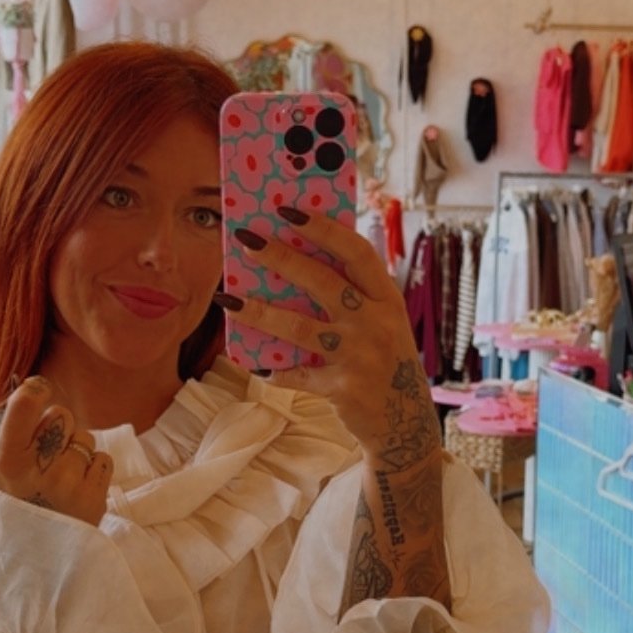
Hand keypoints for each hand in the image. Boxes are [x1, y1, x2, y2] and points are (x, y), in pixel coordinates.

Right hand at [0, 376, 112, 523]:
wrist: (31, 559)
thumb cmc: (13, 504)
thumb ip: (13, 434)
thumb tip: (37, 389)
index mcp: (7, 459)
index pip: (25, 403)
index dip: (37, 390)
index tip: (40, 390)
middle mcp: (39, 469)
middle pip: (62, 415)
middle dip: (58, 429)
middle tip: (47, 454)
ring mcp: (69, 484)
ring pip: (86, 438)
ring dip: (77, 452)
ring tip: (61, 478)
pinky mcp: (94, 498)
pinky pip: (103, 460)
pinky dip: (94, 470)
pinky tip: (77, 489)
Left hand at [225, 211, 439, 468]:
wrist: (405, 421)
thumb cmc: (384, 361)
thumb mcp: (382, 322)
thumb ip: (353, 296)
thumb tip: (295, 261)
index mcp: (387, 299)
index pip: (356, 253)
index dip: (323, 229)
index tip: (289, 211)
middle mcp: (376, 323)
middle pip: (323, 282)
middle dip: (281, 258)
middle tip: (246, 240)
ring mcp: (359, 357)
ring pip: (299, 328)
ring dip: (259, 312)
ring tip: (227, 299)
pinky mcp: (342, 389)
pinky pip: (296, 375)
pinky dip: (272, 370)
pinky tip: (250, 362)